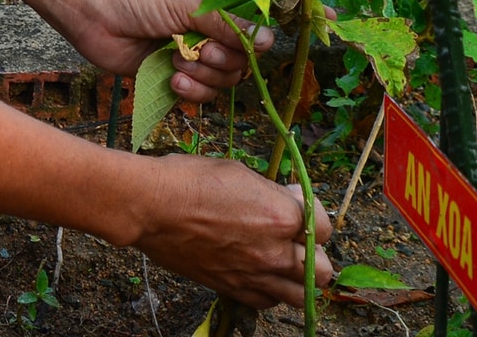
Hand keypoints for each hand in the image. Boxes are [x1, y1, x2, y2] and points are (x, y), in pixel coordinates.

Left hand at [61, 0, 270, 102]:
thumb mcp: (185, 4)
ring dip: (204, 76)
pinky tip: (172, 81)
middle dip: (222, 61)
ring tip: (177, 64)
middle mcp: (206, 30)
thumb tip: (268, 41)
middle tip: (200, 52)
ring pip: (222, 80)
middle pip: (240, 60)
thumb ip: (226, 24)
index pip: (249, 29)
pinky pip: (200, 94)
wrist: (93, 15)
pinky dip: (191, 91)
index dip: (249, 41)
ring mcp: (190, 54)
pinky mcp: (173, 76)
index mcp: (212, 4)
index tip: (241, 45)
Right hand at [134, 154, 333, 309]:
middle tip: (296, 238)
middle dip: (314, 254)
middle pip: (323, 271)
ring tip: (284, 263)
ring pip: (301, 296)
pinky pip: (267, 302)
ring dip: (298, 279)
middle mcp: (275, 251)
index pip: (324, 226)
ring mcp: (254, 274)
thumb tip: (286, 200)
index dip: (312, 213)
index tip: (295, 205)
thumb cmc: (190, 180)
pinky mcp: (232, 288)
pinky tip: (259, 274)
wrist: (151, 206)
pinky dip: (269, 292)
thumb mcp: (240, 173)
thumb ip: (272, 194)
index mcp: (282, 215)